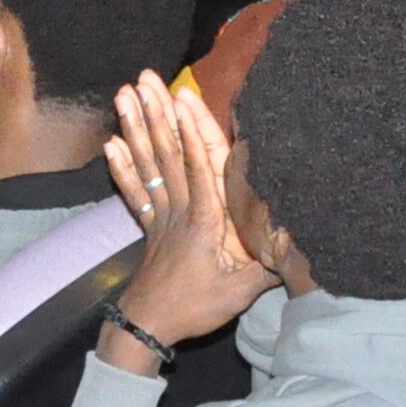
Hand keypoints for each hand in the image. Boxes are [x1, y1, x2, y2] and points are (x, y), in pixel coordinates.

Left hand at [101, 71, 274, 357]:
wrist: (149, 327)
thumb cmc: (197, 308)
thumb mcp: (241, 291)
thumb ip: (268, 262)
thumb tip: (295, 233)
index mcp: (205, 221)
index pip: (200, 169)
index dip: (193, 133)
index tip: (184, 98)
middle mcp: (180, 210)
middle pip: (168, 155)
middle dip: (157, 114)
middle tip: (145, 79)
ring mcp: (160, 216)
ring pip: (149, 165)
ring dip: (136, 127)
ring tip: (124, 94)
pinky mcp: (148, 226)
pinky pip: (133, 192)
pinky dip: (122, 167)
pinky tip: (110, 142)